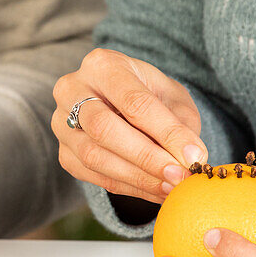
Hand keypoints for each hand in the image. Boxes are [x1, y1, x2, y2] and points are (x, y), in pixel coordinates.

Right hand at [52, 48, 207, 203]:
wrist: (119, 103)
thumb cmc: (149, 96)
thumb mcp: (171, 97)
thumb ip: (181, 124)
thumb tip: (192, 159)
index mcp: (102, 65)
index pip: (134, 102)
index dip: (166, 132)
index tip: (194, 156)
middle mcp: (71, 90)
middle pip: (104, 128)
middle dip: (146, 157)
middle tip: (179, 176)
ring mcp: (61, 123)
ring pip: (94, 156)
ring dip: (137, 177)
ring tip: (171, 187)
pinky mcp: (64, 153)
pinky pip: (93, 176)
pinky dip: (128, 187)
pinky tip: (155, 191)